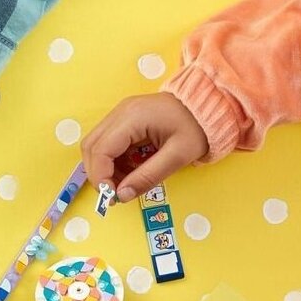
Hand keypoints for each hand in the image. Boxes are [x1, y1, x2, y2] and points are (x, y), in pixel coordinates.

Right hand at [81, 93, 208, 201]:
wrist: (209, 105)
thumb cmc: (197, 127)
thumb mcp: (178, 156)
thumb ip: (148, 176)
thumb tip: (122, 195)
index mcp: (132, 117)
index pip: (100, 150)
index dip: (100, 176)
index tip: (112, 196)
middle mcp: (120, 112)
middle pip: (91, 146)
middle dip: (98, 173)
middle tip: (114, 194)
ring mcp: (120, 113)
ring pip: (95, 144)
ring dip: (103, 168)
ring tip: (123, 184)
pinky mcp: (123, 118)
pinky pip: (107, 141)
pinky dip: (111, 160)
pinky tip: (127, 171)